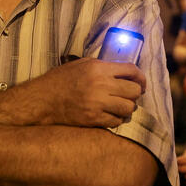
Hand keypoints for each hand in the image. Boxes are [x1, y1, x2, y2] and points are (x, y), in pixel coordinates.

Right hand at [30, 57, 144, 127]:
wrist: (43, 100)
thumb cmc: (60, 80)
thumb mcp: (80, 64)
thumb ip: (102, 66)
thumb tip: (123, 71)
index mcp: (98, 68)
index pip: (131, 70)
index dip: (141, 78)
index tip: (142, 83)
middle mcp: (100, 85)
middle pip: (134, 91)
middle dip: (135, 94)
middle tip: (130, 96)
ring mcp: (97, 103)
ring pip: (128, 108)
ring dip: (128, 108)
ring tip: (121, 107)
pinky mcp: (93, 119)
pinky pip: (116, 121)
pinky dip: (117, 119)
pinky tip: (111, 115)